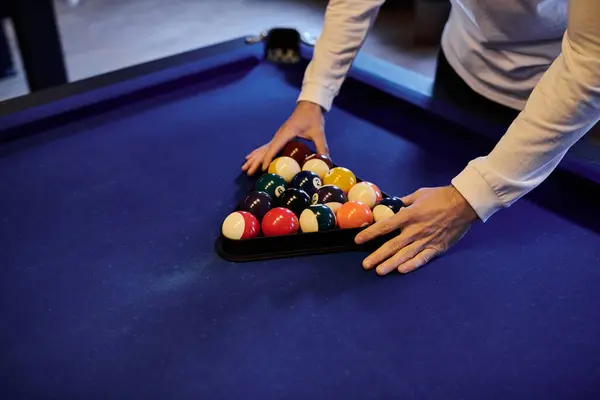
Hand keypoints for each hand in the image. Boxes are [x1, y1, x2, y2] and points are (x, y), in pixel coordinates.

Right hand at [242, 101, 328, 174]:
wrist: (309, 105)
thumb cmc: (313, 117)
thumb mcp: (319, 132)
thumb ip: (322, 146)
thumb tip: (326, 160)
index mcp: (286, 133)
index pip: (275, 147)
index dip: (268, 158)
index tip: (263, 168)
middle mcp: (279, 134)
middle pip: (265, 149)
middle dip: (256, 161)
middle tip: (247, 171)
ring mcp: (278, 135)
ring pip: (263, 148)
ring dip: (254, 158)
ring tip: (244, 167)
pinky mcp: (279, 136)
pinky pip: (266, 146)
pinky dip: (258, 153)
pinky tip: (251, 157)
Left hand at [355, 185, 477, 274]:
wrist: (465, 204)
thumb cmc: (441, 196)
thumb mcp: (419, 194)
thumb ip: (404, 202)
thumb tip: (391, 205)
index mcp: (409, 215)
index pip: (385, 226)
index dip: (370, 234)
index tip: (358, 239)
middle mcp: (415, 230)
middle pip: (392, 245)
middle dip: (377, 256)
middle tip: (365, 265)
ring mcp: (426, 240)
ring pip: (405, 255)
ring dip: (391, 264)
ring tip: (379, 271)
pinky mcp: (437, 247)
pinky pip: (423, 258)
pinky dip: (412, 265)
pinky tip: (402, 270)